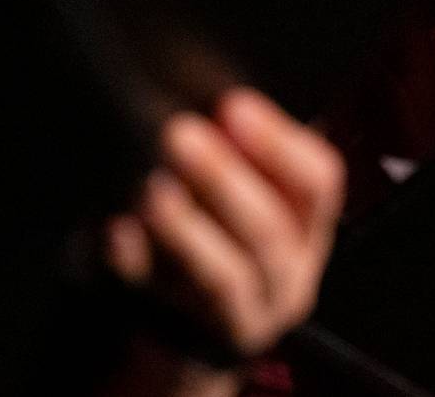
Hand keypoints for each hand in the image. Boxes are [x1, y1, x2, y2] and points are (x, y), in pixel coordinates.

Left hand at [107, 88, 346, 363]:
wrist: (196, 323)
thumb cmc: (222, 231)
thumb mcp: (250, 191)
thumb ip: (240, 149)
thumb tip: (208, 96)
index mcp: (310, 226)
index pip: (319, 181)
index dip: (279, 143)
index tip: (233, 105)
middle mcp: (288, 274)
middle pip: (267, 229)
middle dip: (223, 178)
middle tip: (178, 134)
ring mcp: (243, 316)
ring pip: (224, 277)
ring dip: (187, 228)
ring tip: (150, 186)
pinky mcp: (190, 337)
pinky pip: (159, 301)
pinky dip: (137, 264)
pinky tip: (116, 231)